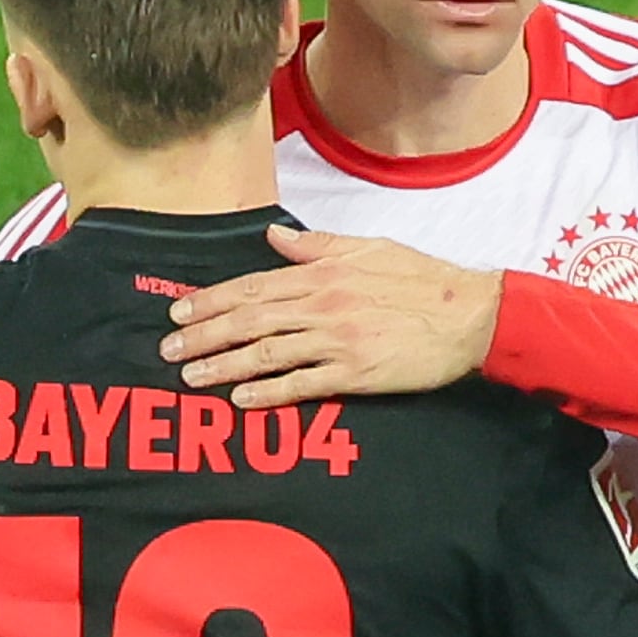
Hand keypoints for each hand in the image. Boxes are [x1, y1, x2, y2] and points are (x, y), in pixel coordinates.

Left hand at [160, 227, 502, 409]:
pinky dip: (270, 392)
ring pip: (268, 352)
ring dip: (225, 365)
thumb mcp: (368, 248)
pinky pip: (304, 384)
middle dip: (205, 334)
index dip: (213, 299)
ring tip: (191, 378)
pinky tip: (241, 399)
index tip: (179, 311)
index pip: (255, 285)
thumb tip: (274, 237)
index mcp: (323, 272)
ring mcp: (338, 340)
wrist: (469, 314)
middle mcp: (323, 304)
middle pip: (251, 319)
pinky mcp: (356, 372)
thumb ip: (317, 245)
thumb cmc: (422, 278)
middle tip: (168, 350)